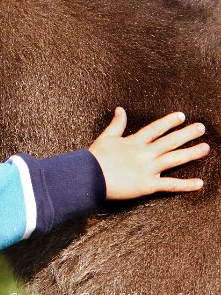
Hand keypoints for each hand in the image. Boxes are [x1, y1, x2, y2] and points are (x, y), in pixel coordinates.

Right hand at [89, 107, 207, 199]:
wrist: (89, 176)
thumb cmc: (95, 158)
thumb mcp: (105, 137)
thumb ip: (116, 124)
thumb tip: (121, 109)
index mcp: (134, 142)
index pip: (155, 129)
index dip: (169, 122)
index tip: (181, 116)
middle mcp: (144, 153)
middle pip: (169, 141)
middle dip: (187, 134)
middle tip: (201, 128)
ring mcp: (148, 169)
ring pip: (174, 159)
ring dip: (191, 153)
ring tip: (206, 148)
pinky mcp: (147, 185)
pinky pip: (170, 185)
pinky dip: (185, 185)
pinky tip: (199, 183)